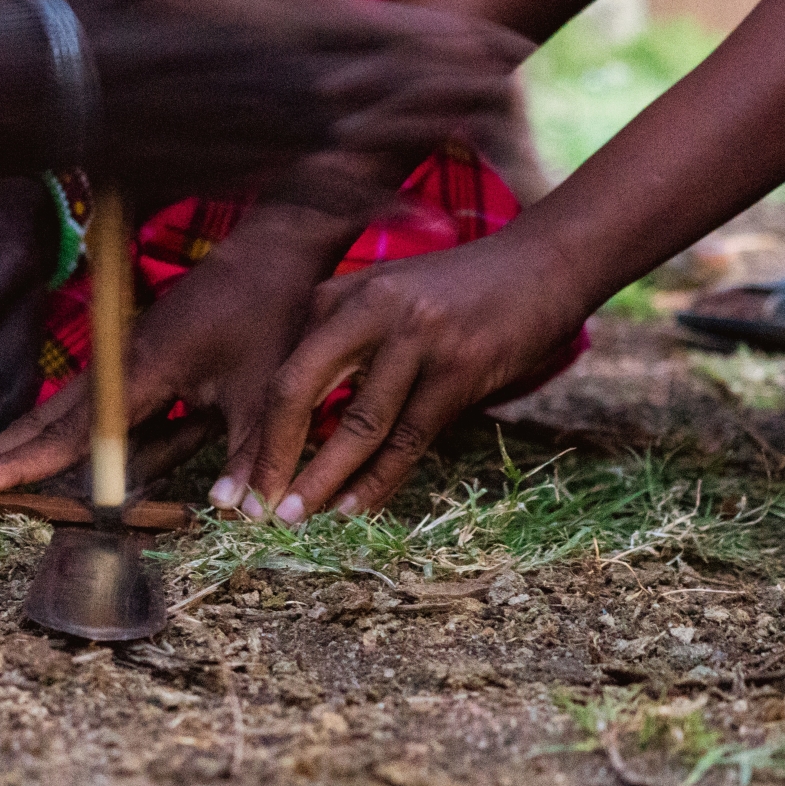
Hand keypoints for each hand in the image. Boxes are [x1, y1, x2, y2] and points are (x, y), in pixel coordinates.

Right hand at [0, 185, 372, 493]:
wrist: (274, 247)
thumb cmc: (274, 310)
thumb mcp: (274, 386)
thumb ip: (256, 451)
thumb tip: (241, 512)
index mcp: (144, 368)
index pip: (72, 429)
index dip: (21, 463)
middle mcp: (121, 363)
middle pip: (45, 417)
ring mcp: (124, 359)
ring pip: (58, 410)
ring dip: (14, 442)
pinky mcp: (136, 358)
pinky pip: (86, 404)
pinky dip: (51, 430)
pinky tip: (27, 448)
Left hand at [219, 229, 588, 521]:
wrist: (541, 266)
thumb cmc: (453, 289)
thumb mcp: (384, 293)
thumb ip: (337, 337)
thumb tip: (293, 415)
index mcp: (342, 295)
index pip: (284, 369)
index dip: (261, 428)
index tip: (244, 476)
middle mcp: (372, 312)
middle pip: (301, 392)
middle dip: (276, 456)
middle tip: (259, 508)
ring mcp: (417, 341)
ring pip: (358, 426)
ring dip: (325, 479)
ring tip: (298, 519)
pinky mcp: (458, 371)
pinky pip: (409, 439)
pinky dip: (378, 480)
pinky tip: (353, 508)